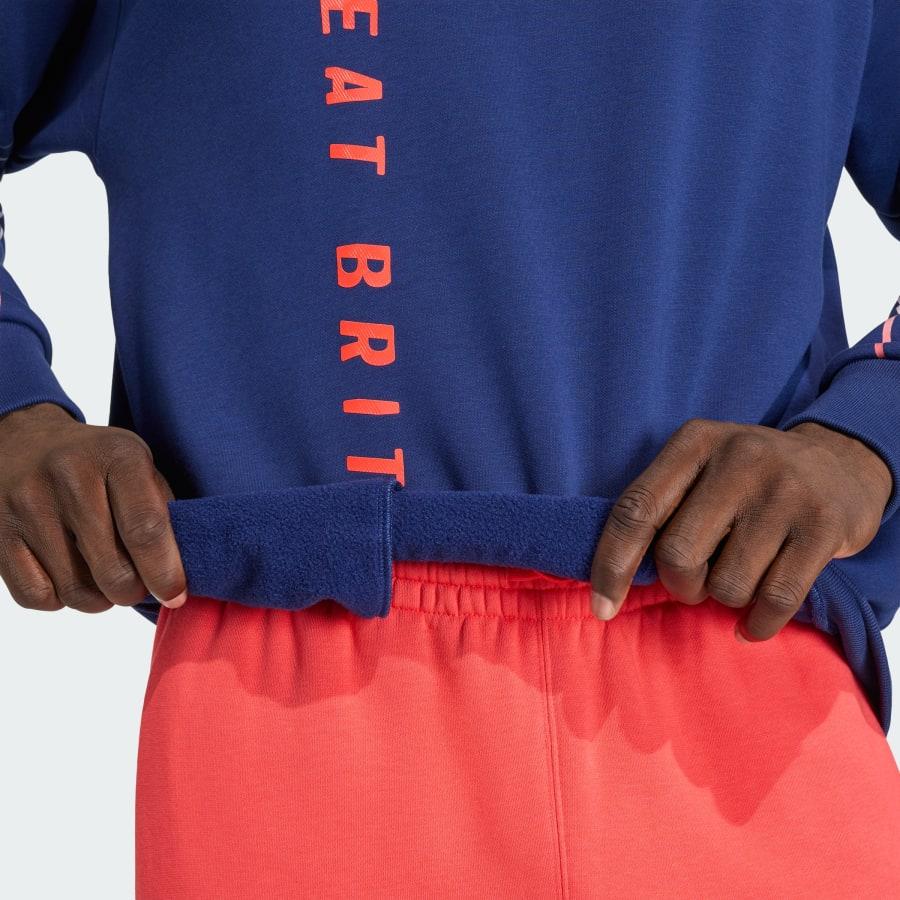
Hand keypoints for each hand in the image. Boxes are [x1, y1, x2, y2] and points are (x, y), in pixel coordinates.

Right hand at [0, 403, 186, 612]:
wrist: (23, 440)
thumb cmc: (98, 464)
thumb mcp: (138, 468)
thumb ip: (162, 512)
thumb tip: (178, 573)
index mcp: (118, 456)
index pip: (146, 528)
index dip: (165, 572)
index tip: (175, 595)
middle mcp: (70, 476)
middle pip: (113, 568)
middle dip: (132, 592)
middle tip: (137, 586)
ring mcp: (28, 504)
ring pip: (75, 590)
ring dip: (98, 600)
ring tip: (105, 581)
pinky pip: (36, 595)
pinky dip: (59, 599)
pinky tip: (68, 576)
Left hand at [590, 419, 891, 641]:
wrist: (840, 464)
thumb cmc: (748, 479)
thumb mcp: (702, 466)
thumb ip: (662, 505)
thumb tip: (612, 576)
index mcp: (695, 442)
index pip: (636, 509)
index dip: (611, 565)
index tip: (602, 608)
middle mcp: (740, 459)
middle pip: (678, 554)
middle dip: (681, 586)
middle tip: (697, 583)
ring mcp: (785, 491)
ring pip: (727, 585)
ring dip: (725, 599)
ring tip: (738, 579)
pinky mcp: (824, 526)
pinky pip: (775, 600)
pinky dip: (757, 624)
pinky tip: (752, 624)